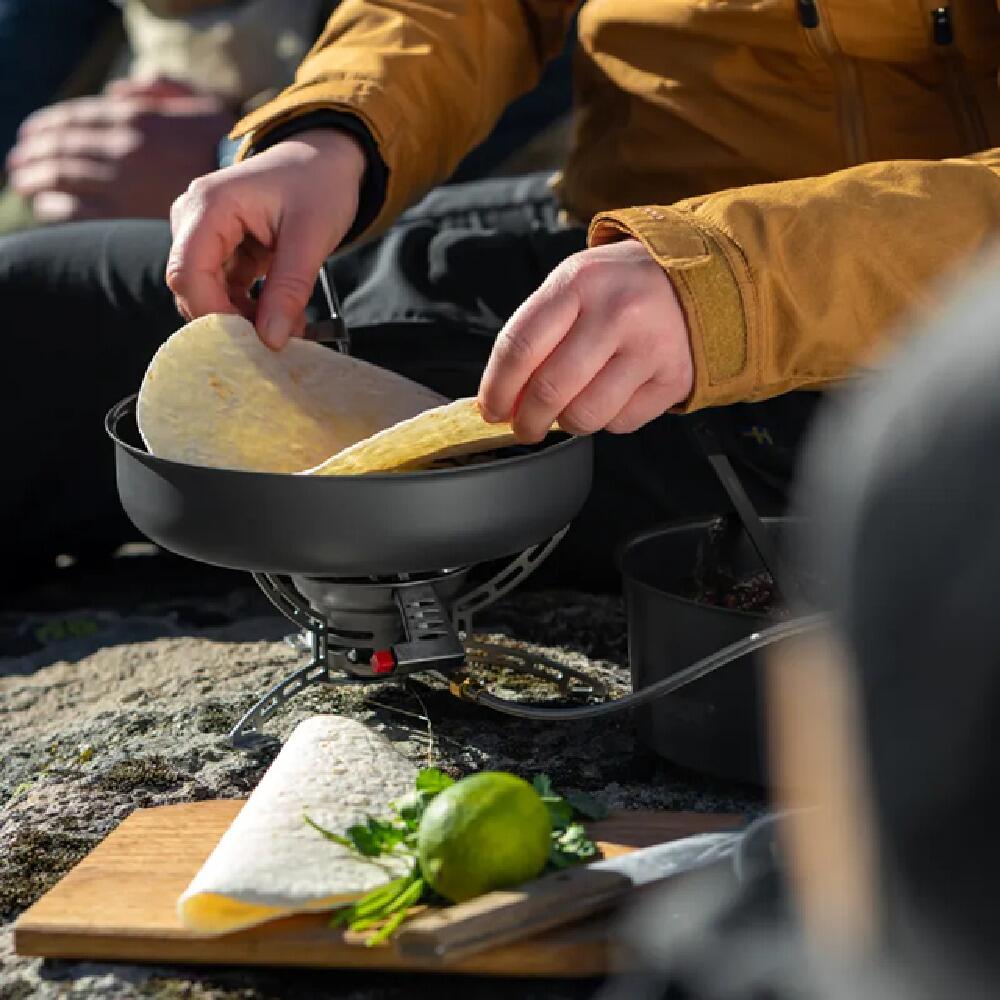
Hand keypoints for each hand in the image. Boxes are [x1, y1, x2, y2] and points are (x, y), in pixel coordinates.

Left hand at [6, 78, 234, 221]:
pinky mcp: (123, 217)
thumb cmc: (230, 157)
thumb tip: (121, 92)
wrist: (253, 200)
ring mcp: (121, 184)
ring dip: (34, 177)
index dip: (50, 124)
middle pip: (62, 146)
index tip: (33, 133)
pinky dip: (53, 206)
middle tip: (19, 161)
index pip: (78, 117)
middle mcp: (124, 149)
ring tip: (23, 181)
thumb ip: (164, 91)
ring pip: (60, 176)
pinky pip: (74, 210)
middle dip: (34, 152)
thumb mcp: (204, 106)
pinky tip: (46, 205)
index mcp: (138, 120)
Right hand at [166, 128, 365, 348]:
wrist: (324, 161)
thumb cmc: (319, 184)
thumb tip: (271, 341)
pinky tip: (282, 317)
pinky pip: (223, 292)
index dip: (213, 314)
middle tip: (278, 340)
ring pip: (207, 295)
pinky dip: (250, 311)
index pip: (187, 272)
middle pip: (191, 288)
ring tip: (289, 326)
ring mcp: (203, 234)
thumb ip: (290, 289)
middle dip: (231, 321)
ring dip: (245, 320)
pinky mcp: (218, 251)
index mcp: (209, 204)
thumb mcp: (312, 237)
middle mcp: (194, 218)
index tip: (252, 342)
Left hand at [478, 240, 694, 440]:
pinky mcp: (673, 378)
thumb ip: (537, 335)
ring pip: (585, 416)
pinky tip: (612, 395)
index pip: (520, 347)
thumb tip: (503, 398)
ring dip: (567, 423)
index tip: (491, 409)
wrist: (693, 279)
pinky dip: (607, 419)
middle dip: (526, 421)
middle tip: (524, 426)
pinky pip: (621, 423)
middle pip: (550, 390)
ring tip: (570, 407)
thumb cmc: (619, 288)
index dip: (497, 388)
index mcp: (580, 282)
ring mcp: (650, 347)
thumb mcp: (574, 286)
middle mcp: (617, 313)